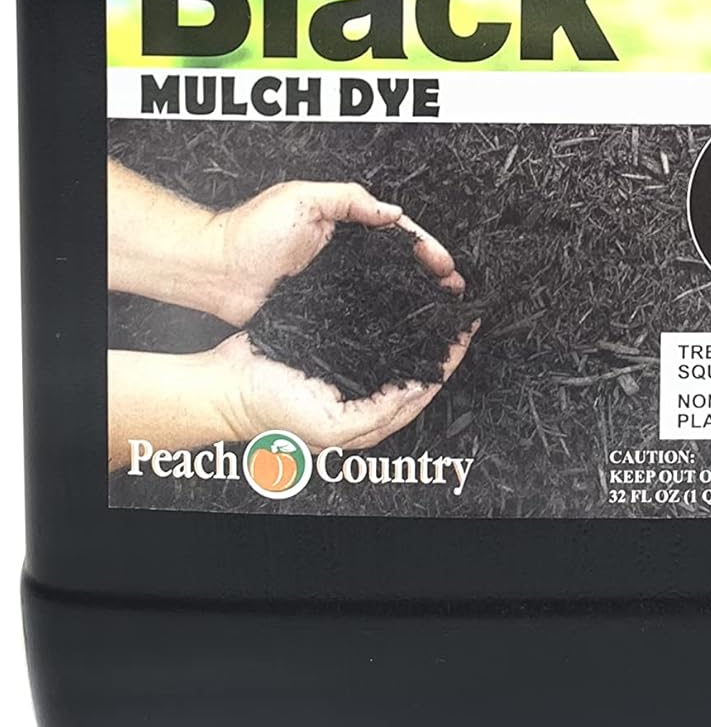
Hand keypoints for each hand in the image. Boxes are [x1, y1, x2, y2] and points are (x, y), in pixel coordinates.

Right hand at [208, 323, 478, 450]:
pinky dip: (389, 317)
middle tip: (461, 312)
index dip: (448, 361)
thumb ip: (376, 414)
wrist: (226, 385)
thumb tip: (416, 392)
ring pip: (395, 346)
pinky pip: (370, 332)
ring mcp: (348, 368)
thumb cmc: (270, 412)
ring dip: (418, 327)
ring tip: (438, 301)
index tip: (467, 332)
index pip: (423, 388)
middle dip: (441, 341)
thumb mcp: (330, 425)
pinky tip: (399, 300)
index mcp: (369, 417)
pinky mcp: (332, 346)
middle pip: (415, 366)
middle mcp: (364, 393)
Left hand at [211, 182, 464, 325]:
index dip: (424, 247)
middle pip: (398, 263)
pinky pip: (361, 312)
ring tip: (438, 312)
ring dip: (413, 298)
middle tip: (453, 292)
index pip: (396, 232)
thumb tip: (393, 212)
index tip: (444, 264)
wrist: (216, 270)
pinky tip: (401, 330)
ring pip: (385, 290)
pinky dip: (384, 319)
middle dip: (428, 275)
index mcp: (344, 223)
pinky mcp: (322, 308)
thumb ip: (349, 199)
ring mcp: (335, 283)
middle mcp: (344, 254)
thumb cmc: (251, 231)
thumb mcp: (304, 198)